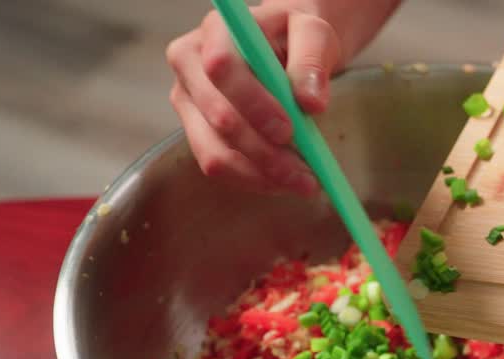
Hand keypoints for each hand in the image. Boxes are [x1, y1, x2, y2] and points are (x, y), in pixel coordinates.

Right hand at [166, 0, 404, 195]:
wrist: (284, 48)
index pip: (221, 67)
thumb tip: (311, 103)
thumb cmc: (295, 36)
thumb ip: (313, 60)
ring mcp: (189, 101)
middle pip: (217, 118)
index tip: (289, 129)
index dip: (254, 103)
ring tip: (302, 182)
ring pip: (214, 152)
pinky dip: (254, 180)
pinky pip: (219, 166)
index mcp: (216, 31)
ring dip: (260, 175)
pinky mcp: (197, 131)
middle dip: (263, 151)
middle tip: (305, 173)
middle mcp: (191, 65)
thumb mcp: (314, 32)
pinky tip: (284, 181)